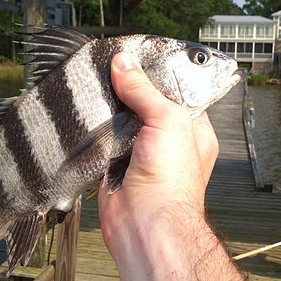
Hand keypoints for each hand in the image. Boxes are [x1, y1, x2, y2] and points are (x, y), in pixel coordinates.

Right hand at [98, 52, 218, 253]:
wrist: (144, 224)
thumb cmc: (171, 180)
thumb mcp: (167, 121)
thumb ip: (145, 91)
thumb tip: (125, 64)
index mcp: (192, 129)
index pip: (177, 92)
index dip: (159, 74)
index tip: (139, 56)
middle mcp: (168, 140)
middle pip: (146, 103)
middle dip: (130, 88)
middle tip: (112, 65)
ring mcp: (141, 152)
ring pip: (123, 119)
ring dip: (111, 106)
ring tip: (97, 81)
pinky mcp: (116, 163)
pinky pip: (104, 137)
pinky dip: (96, 126)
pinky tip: (88, 109)